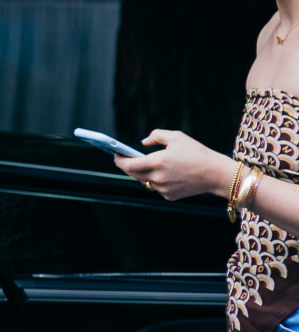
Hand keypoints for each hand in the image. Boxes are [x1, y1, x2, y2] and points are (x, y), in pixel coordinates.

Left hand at [119, 130, 237, 201]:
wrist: (215, 173)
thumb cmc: (197, 153)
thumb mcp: (177, 137)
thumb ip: (156, 136)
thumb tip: (142, 143)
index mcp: (157, 162)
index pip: (128, 164)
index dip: (119, 160)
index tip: (116, 155)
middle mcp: (157, 177)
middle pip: (133, 174)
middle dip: (128, 166)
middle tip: (126, 159)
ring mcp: (162, 189)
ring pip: (145, 181)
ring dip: (144, 173)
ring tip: (147, 164)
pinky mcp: (169, 196)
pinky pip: (157, 188)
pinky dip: (158, 181)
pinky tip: (166, 174)